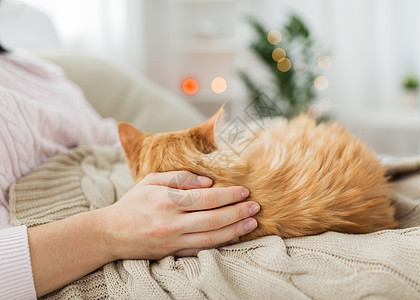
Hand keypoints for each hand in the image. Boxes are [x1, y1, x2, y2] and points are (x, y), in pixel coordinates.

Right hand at [98, 171, 259, 259]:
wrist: (110, 233)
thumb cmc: (133, 203)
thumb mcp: (151, 181)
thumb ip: (180, 178)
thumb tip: (208, 182)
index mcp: (166, 201)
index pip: (205, 198)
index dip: (228, 195)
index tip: (244, 191)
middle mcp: (171, 222)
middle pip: (213, 218)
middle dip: (238, 212)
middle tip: (255, 206)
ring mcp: (173, 240)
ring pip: (211, 237)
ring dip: (235, 230)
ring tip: (252, 223)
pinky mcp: (173, 253)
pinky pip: (202, 249)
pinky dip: (220, 244)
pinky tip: (234, 237)